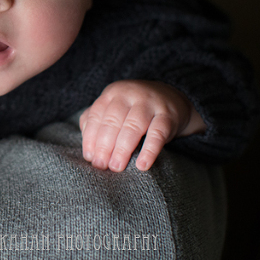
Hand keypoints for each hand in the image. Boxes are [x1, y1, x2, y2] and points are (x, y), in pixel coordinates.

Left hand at [79, 80, 205, 171]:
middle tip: (101, 165)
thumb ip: (96, 121)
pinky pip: (157, 134)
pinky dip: (149, 150)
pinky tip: (142, 165)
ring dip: (122, 149)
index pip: (96, 115)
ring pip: (133, 126)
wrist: (171, 98)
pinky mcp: (168, 115)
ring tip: (116, 167)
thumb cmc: (133, 109)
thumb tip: (87, 145)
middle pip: (113, 121)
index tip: (89, 157)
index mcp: (112, 93)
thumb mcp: (114, 107)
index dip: (91, 137)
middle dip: (104, 145)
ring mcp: (150, 103)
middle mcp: (129, 94)